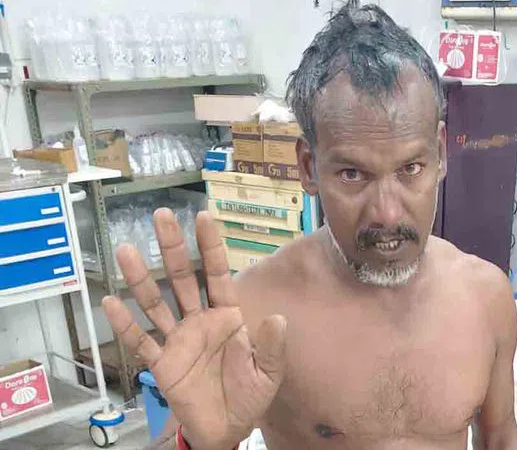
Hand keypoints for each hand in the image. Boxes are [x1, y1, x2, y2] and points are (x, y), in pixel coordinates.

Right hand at [101, 209, 286, 449]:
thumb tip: (279, 319)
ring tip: (125, 249)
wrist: (227, 429)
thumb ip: (272, 346)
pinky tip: (110, 301)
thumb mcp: (269, 372)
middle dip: (173, 247)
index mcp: (227, 316)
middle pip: (183, 277)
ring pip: (156, 302)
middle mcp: (199, 320)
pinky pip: (140, 341)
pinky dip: (125, 323)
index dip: (211, 246)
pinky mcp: (161, 363)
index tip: (203, 216)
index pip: (218, 274)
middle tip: (160, 216)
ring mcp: (177, 339)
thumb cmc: (249, 396)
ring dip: (140, 277)